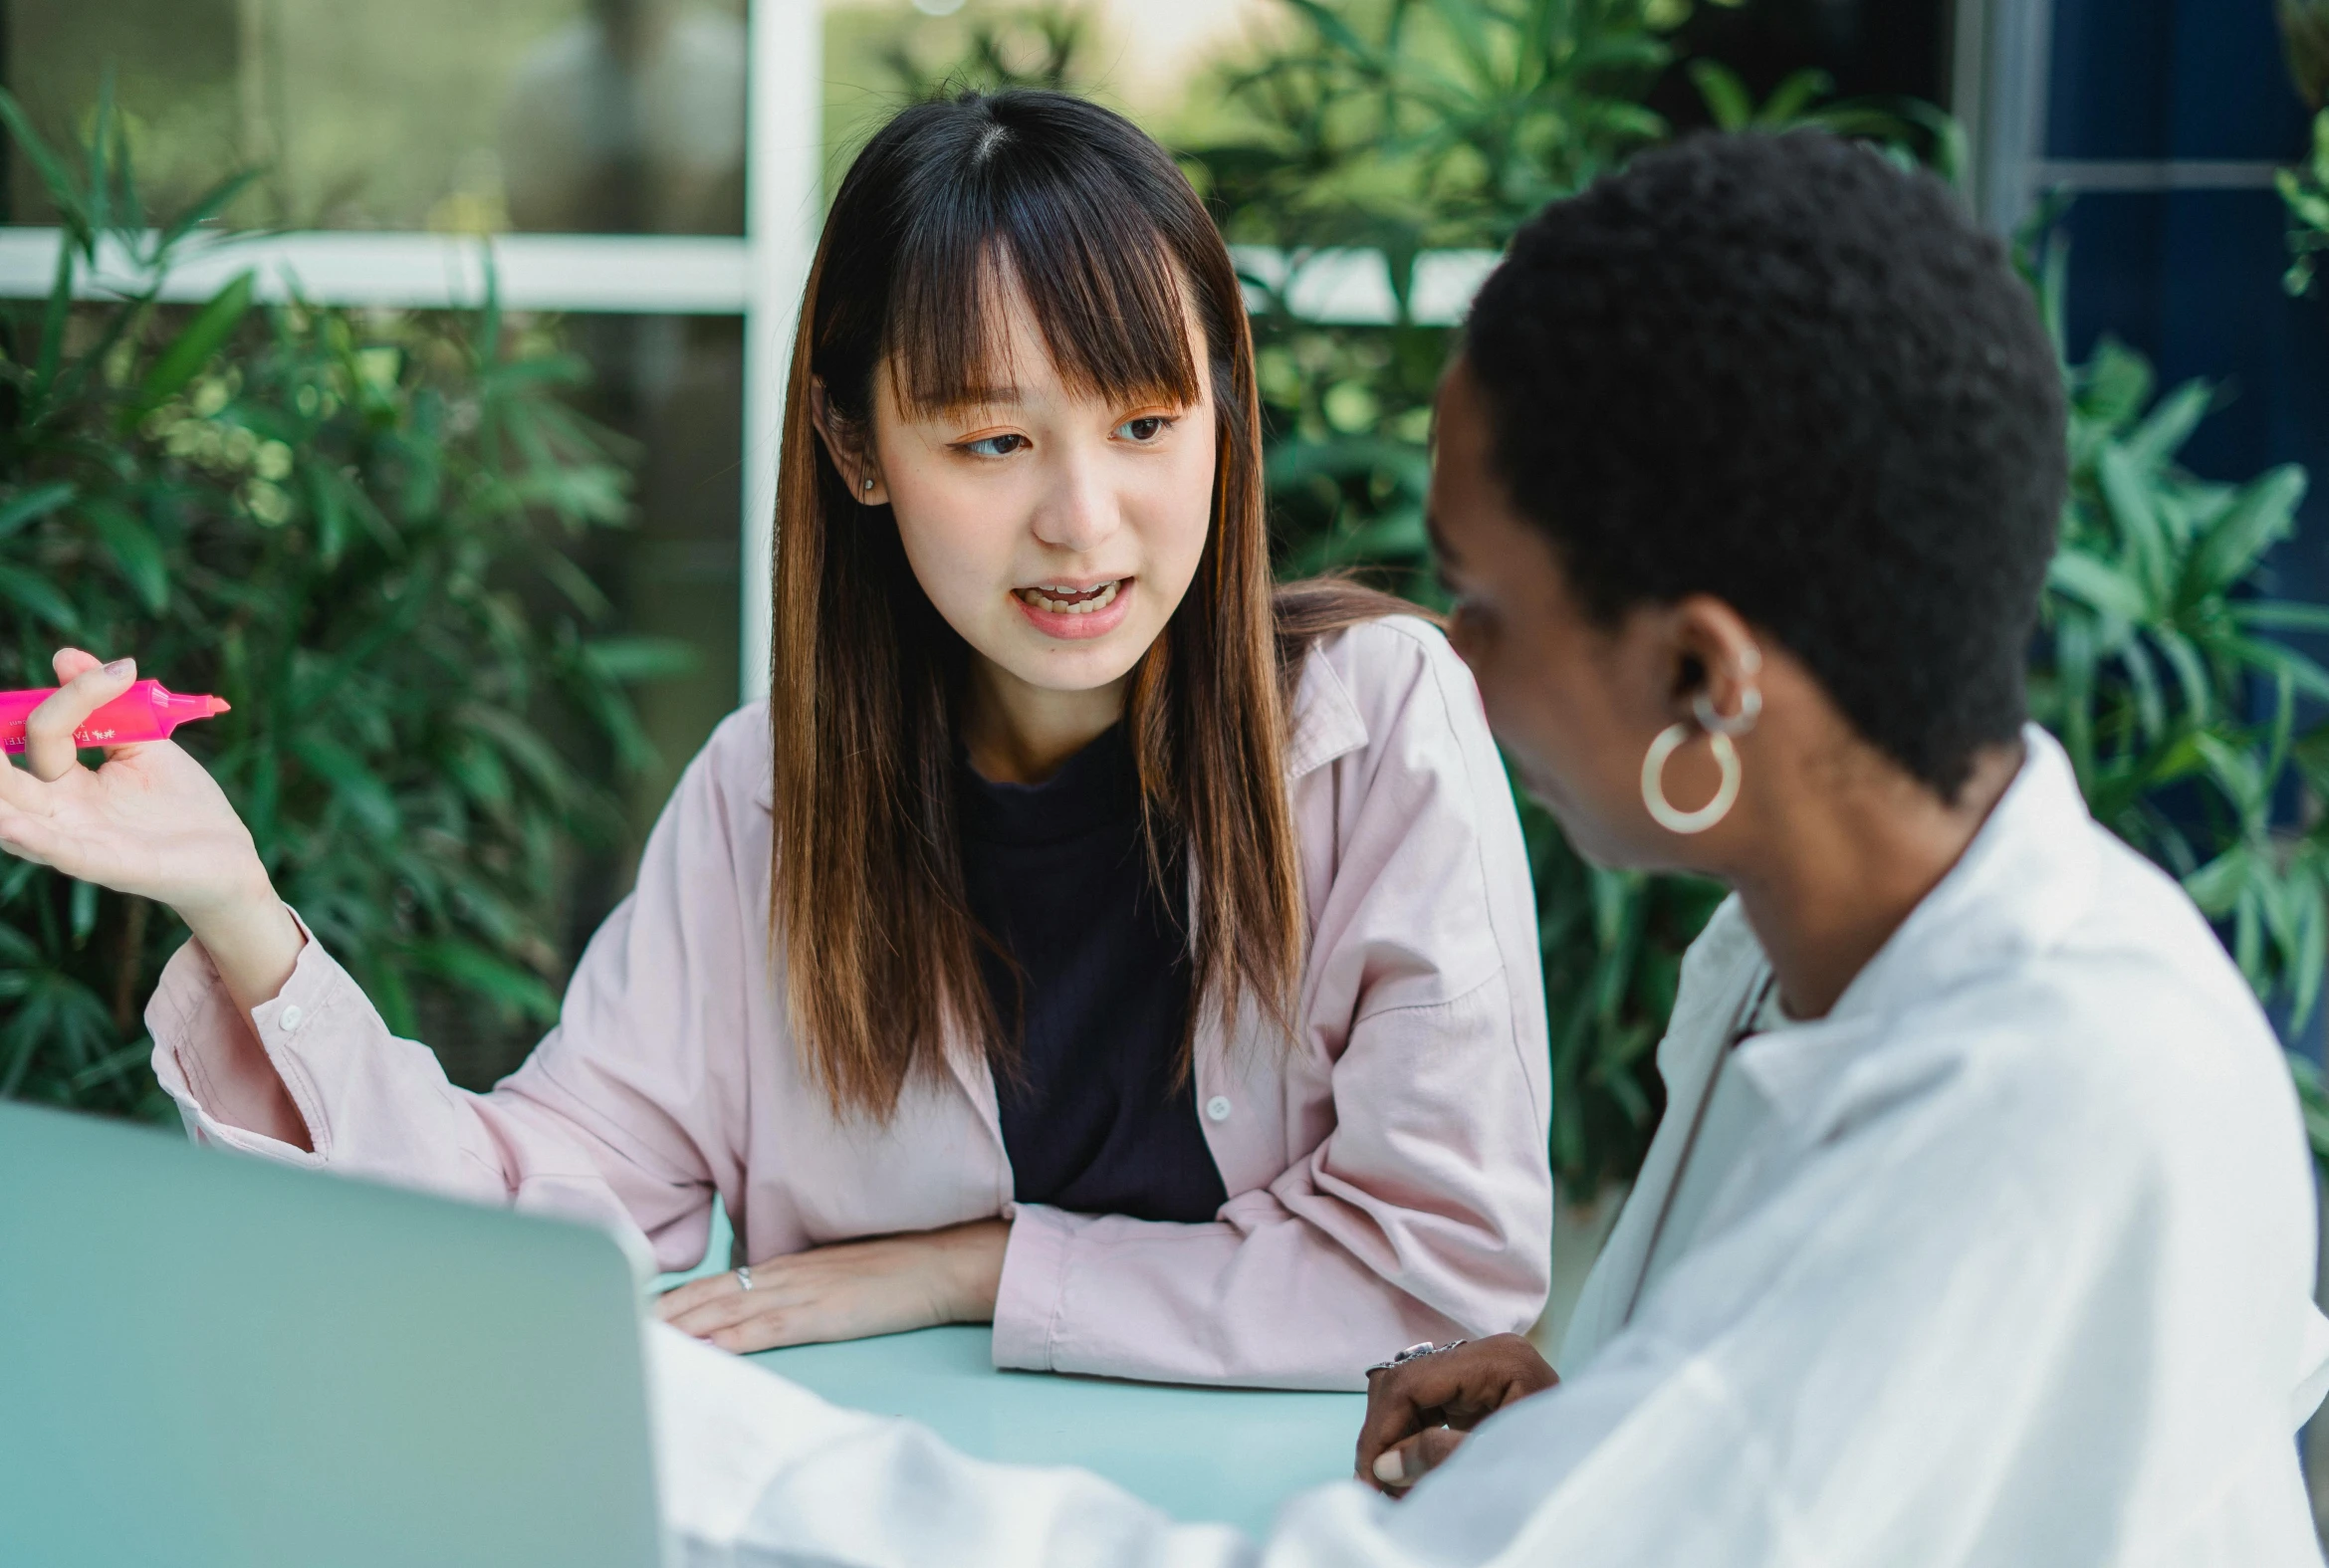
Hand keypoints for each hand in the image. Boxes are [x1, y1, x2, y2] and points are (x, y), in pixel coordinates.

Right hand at [0, 649, 301, 1013]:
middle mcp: (61, 810)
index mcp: (66, 780)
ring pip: (19, 818)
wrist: (228, 858)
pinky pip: (63, 853)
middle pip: (7, 780)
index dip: (76, 697)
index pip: (46, 732)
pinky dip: (35, 840)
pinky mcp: (107, 866)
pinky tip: (10, 825)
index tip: (125, 670)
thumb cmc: (181, 804)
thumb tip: (65, 655)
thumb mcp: (145, 745)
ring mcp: (80, 839)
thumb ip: (106, 705)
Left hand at [656, 1219, 1009, 1353]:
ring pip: (723, 1312)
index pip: (712, 1284)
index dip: (670, 1300)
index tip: (632, 1314)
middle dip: (658, 1315)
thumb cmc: (890, 1272)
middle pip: (705, 1296)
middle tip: (609, 1327)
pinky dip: (728, 1342)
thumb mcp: (831, 1274)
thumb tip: (759, 1305)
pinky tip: (704, 1351)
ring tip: (640, 1343)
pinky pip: (763, 1330)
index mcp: (781, 1266)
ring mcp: (797, 1293)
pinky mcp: (818, 1315)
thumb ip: (792, 1287)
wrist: (938, 1265)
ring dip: (680, 1329)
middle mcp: (780, 1275)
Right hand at [1355, 1333, 1559, 1495]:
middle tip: (1374, 1486)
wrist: (1602, 1468)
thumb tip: (1382, 1467)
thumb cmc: (1560, 1463)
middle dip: (1383, 1435)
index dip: (1381, 1430)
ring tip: (1390, 1485)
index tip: (1367, 1477)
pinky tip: (1408, 1471)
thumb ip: (1438, 1458)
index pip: (1414, 1382)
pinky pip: (1427, 1404)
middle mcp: (1486, 1352)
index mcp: (1498, 1360)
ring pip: (1409, 1392)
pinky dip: (1411, 1437)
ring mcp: (1480, 1367)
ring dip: (1394, 1438)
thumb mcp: (1498, 1461)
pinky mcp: (1476, 1386)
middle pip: (1406, 1382)